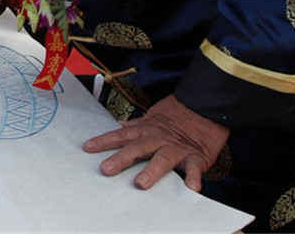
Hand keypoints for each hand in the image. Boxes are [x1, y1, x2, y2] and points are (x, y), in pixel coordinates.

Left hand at [83, 95, 229, 192]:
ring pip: (162, 159)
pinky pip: (195, 168)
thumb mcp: (154, 116)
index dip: (104, 141)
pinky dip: (194, 177)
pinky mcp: (196, 156)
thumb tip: (119, 125)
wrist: (206, 105)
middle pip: (137, 149)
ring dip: (151, 171)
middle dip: (121, 159)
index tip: (88, 148)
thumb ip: (136, 125)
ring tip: (140, 183)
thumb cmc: (178, 113)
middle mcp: (159, 139)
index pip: (121, 136)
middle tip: (106, 169)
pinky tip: (191, 188)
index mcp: (147, 130)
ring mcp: (177, 148)